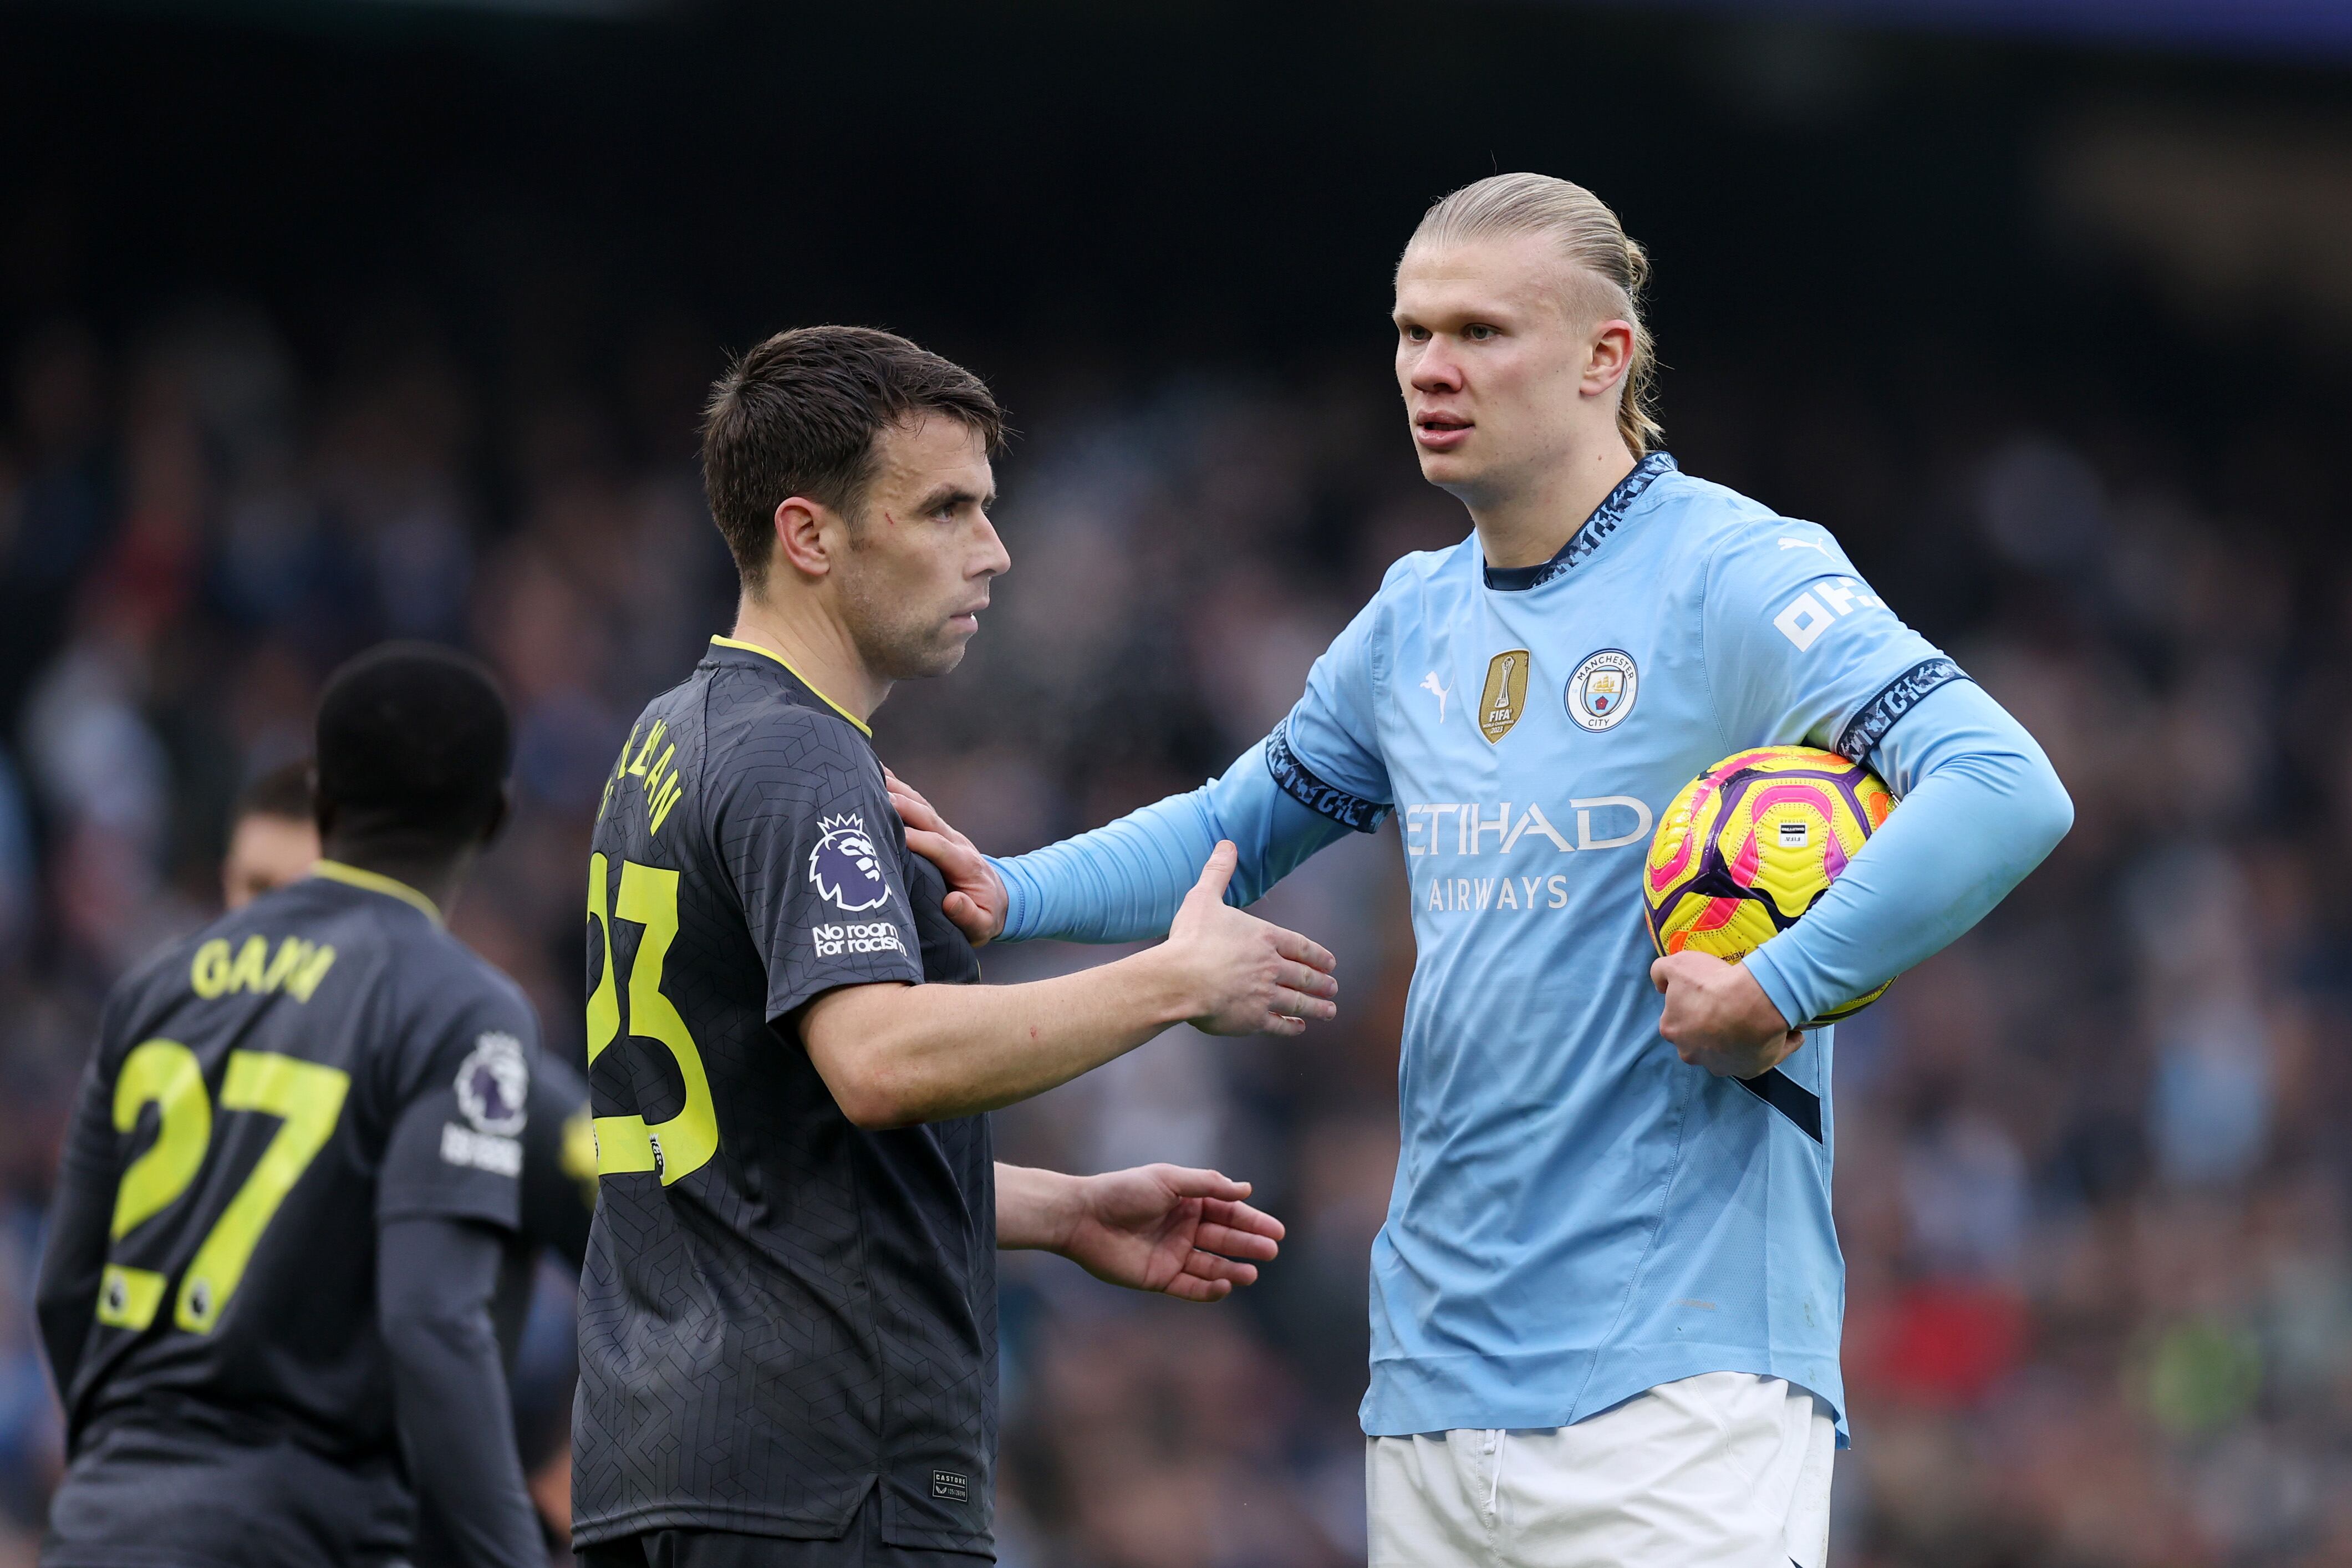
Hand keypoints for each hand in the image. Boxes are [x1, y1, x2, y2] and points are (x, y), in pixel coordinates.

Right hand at [884, 766, 1005, 944]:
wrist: (998, 899)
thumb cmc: (985, 916)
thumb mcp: (983, 926)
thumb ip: (969, 916)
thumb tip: (952, 901)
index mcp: (966, 865)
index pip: (941, 848)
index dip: (920, 840)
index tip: (897, 835)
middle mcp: (956, 842)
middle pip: (928, 819)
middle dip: (904, 806)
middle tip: (876, 796)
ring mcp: (946, 833)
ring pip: (921, 806)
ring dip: (898, 790)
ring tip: (871, 776)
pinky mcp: (936, 830)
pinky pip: (917, 806)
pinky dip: (900, 790)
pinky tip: (879, 775)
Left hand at [1057, 1164, 1284, 1301]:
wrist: (1083, 1217)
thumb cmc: (1124, 1191)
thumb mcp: (1169, 1179)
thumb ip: (1208, 1185)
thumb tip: (1246, 1189)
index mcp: (1187, 1202)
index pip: (1228, 1212)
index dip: (1252, 1222)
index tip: (1277, 1231)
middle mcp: (1183, 1228)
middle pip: (1224, 1239)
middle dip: (1248, 1245)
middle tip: (1271, 1250)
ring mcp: (1172, 1254)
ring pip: (1211, 1265)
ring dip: (1233, 1269)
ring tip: (1252, 1273)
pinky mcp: (1159, 1277)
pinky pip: (1190, 1287)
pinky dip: (1209, 1288)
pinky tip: (1225, 1285)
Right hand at [1162, 842, 1336, 1036]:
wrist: (1179, 979)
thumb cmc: (1191, 938)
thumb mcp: (1204, 897)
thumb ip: (1219, 871)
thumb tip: (1227, 843)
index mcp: (1264, 938)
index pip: (1300, 946)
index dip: (1317, 955)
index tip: (1330, 962)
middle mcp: (1271, 966)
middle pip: (1304, 976)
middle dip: (1321, 982)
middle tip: (1333, 987)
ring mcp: (1264, 995)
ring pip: (1298, 1003)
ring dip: (1316, 1007)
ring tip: (1329, 1010)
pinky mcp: (1252, 1019)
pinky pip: (1278, 1025)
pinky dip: (1291, 1027)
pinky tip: (1298, 1028)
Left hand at [1651, 950, 1802, 1078]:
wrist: (1751, 1003)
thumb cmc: (1712, 983)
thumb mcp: (1678, 964)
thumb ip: (1661, 971)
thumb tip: (1662, 985)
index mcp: (1673, 1030)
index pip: (1679, 1018)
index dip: (1694, 1004)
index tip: (1711, 993)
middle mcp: (1692, 1054)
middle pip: (1701, 1039)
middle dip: (1714, 1025)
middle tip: (1734, 1004)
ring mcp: (1721, 1066)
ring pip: (1731, 1051)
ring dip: (1743, 1038)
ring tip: (1761, 1018)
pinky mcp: (1750, 1071)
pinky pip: (1765, 1057)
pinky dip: (1778, 1045)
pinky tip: (1789, 1031)